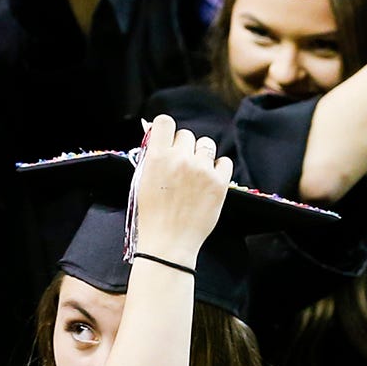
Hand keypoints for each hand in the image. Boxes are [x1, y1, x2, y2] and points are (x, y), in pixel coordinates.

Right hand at [129, 113, 234, 264]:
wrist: (168, 243)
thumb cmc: (152, 215)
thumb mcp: (142, 181)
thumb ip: (152, 157)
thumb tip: (158, 137)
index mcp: (157, 157)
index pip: (164, 122)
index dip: (166, 129)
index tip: (167, 139)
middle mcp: (180, 159)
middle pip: (186, 135)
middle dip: (183, 147)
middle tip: (180, 166)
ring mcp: (202, 170)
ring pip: (206, 144)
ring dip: (201, 155)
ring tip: (196, 173)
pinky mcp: (219, 183)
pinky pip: (224, 161)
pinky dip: (218, 168)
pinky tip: (209, 179)